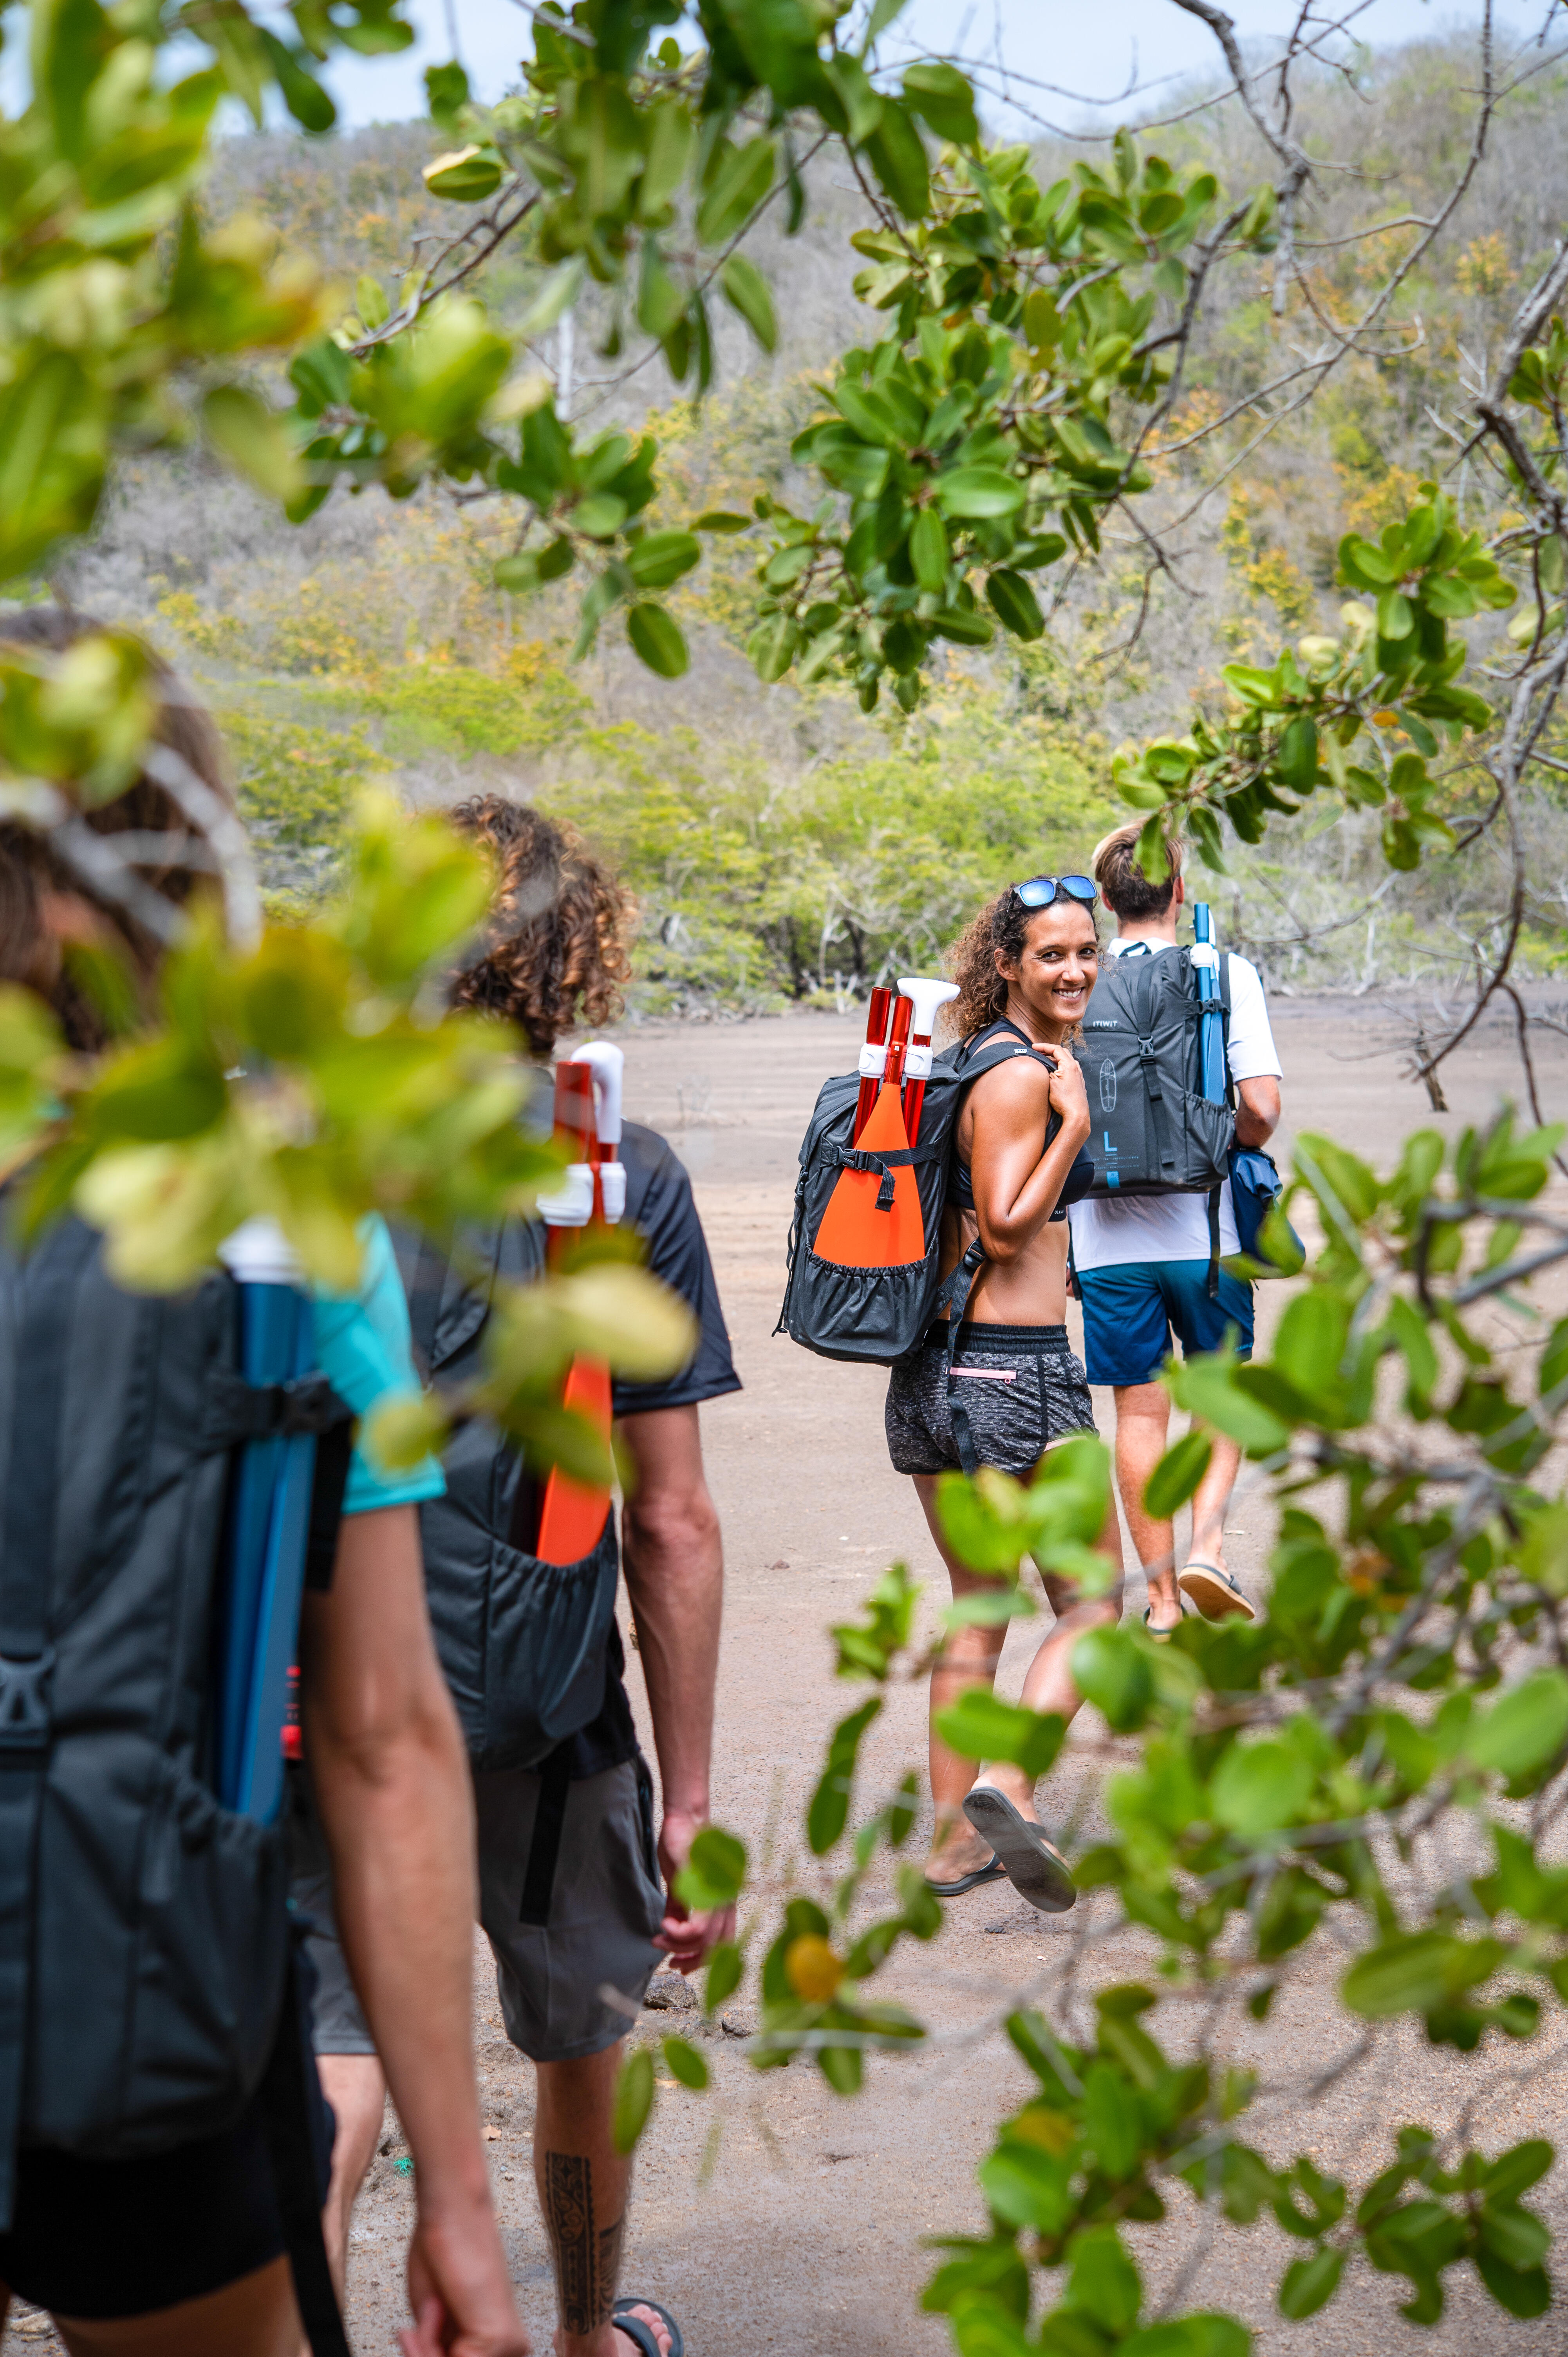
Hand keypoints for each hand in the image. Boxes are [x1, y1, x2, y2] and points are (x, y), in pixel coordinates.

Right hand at [400, 2194, 530, 2356]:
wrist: (453, 2214)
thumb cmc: (443, 2252)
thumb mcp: (434, 2320)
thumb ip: (440, 2349)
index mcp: (494, 2343)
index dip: (425, 2355)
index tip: (408, 2336)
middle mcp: (509, 2346)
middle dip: (426, 2353)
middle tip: (412, 2331)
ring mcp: (509, 2343)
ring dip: (427, 2347)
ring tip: (429, 2310)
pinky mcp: (500, 2337)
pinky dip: (430, 2341)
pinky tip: (434, 2309)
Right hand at [655, 1805, 735, 1974]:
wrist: (683, 1821)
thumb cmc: (683, 1848)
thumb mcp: (680, 1885)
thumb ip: (679, 1907)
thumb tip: (670, 1928)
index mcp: (723, 1900)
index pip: (723, 1943)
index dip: (703, 1959)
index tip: (680, 1963)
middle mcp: (727, 1901)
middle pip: (717, 1948)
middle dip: (691, 1960)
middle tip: (669, 1960)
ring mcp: (719, 1895)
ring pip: (706, 1940)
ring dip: (678, 1945)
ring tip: (660, 1937)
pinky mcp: (707, 1889)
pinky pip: (699, 1926)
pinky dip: (680, 1934)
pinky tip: (665, 1926)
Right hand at [1047, 1045, 1089, 1140]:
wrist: (1076, 1115)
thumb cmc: (1064, 1099)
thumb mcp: (1051, 1082)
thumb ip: (1047, 1070)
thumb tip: (1043, 1065)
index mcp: (1069, 1065)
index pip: (1056, 1049)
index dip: (1044, 1046)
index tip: (1034, 1047)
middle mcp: (1076, 1069)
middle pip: (1063, 1053)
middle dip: (1050, 1051)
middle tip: (1039, 1052)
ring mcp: (1078, 1077)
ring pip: (1067, 1062)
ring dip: (1056, 1060)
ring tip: (1045, 1062)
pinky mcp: (1078, 1085)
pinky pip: (1069, 1071)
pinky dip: (1060, 1068)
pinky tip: (1055, 1075)